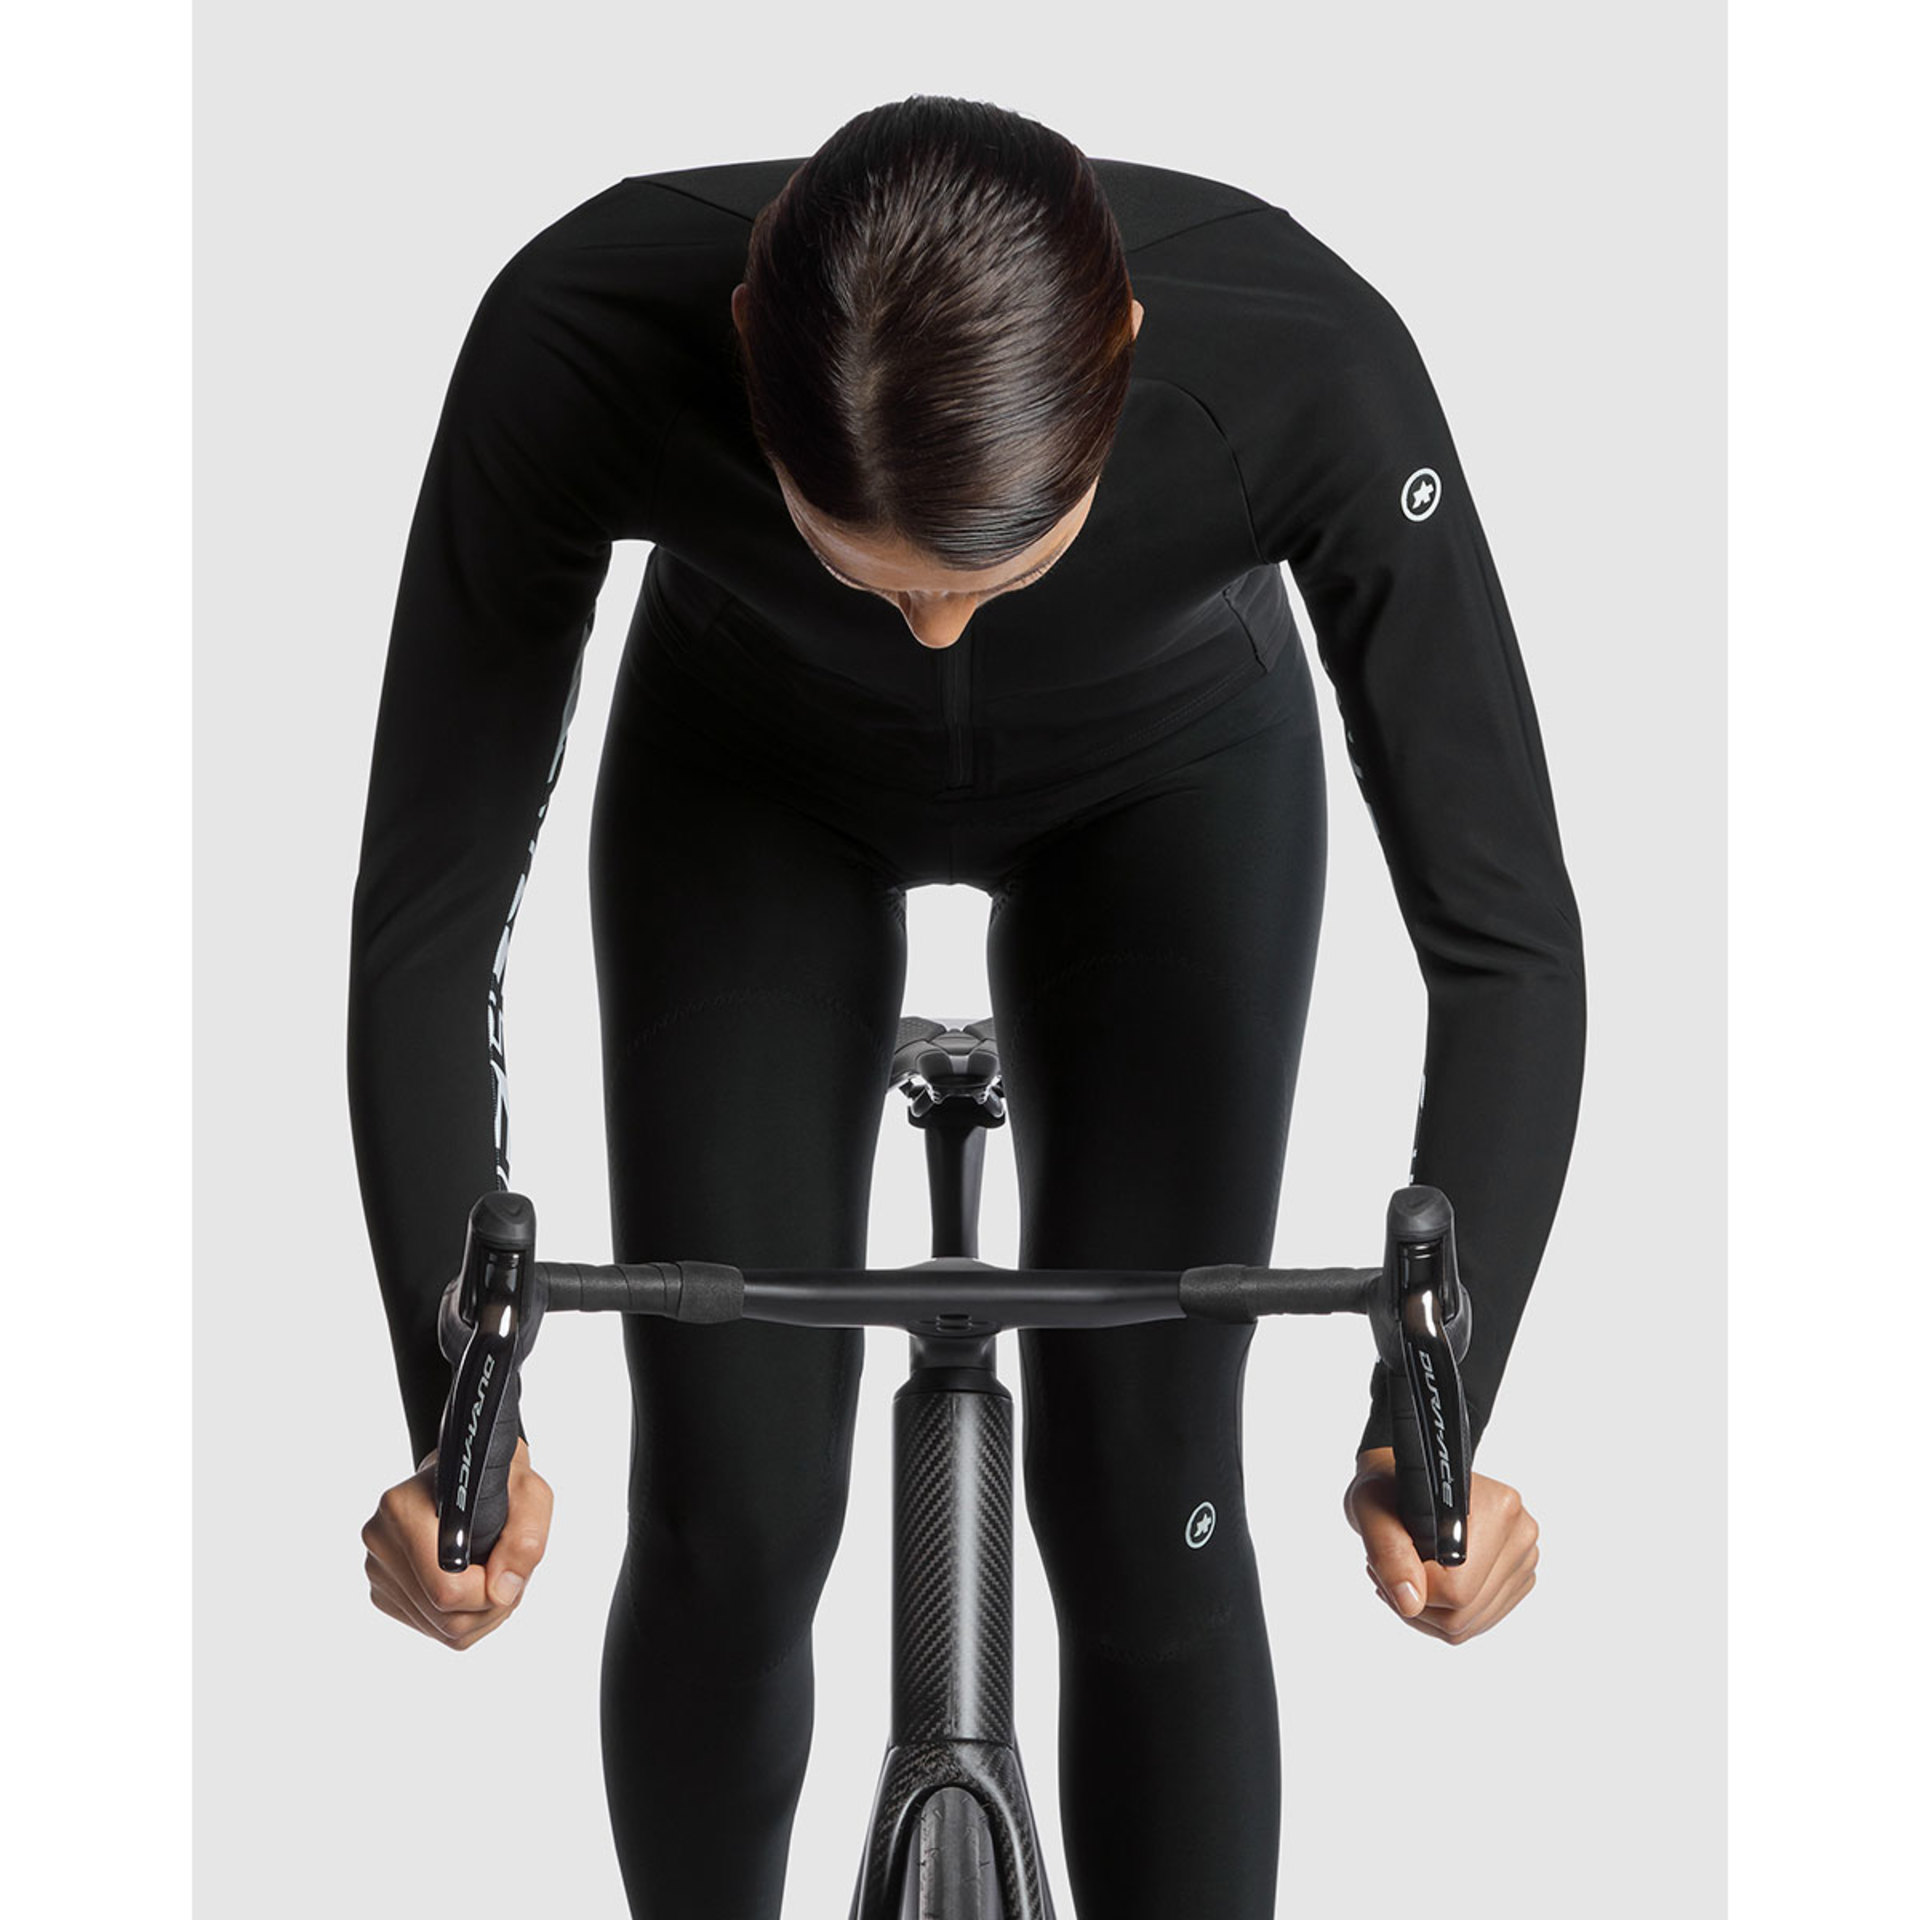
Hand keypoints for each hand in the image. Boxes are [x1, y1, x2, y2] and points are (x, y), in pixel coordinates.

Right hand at [361, 1434, 551, 1650]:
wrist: (469, 1477)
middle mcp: (381, 1540)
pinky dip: (462, 1617)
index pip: (447, 1589)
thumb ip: (526, 1540)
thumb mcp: (530, 1494)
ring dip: (480, 1614)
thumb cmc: (498, 1481)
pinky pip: (432, 1630)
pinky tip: (471, 1583)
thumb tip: (502, 1592)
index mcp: (403, 1509)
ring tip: (492, 1573)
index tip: (508, 1568)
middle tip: (508, 1572)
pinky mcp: (383, 1591)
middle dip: (490, 1606)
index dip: (489, 1592)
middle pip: (446, 1618)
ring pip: (441, 1630)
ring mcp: (378, 1569)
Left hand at [1344, 1444, 1538, 1643]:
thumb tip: (1410, 1603)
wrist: (1410, 1479)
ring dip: (1428, 1612)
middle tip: (1388, 1572)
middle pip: (1465, 1614)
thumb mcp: (1371, 1510)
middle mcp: (1520, 1534)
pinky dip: (1444, 1614)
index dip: (1414, 1587)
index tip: (1385, 1565)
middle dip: (1416, 1603)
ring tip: (1405, 1573)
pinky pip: (1478, 1623)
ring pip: (1471, 1625)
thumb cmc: (1390, 1488)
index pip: (1457, 1591)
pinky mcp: (1518, 1579)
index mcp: (1497, 1510)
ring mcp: (1524, 1559)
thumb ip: (1389, 1554)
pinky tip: (1426, 1583)